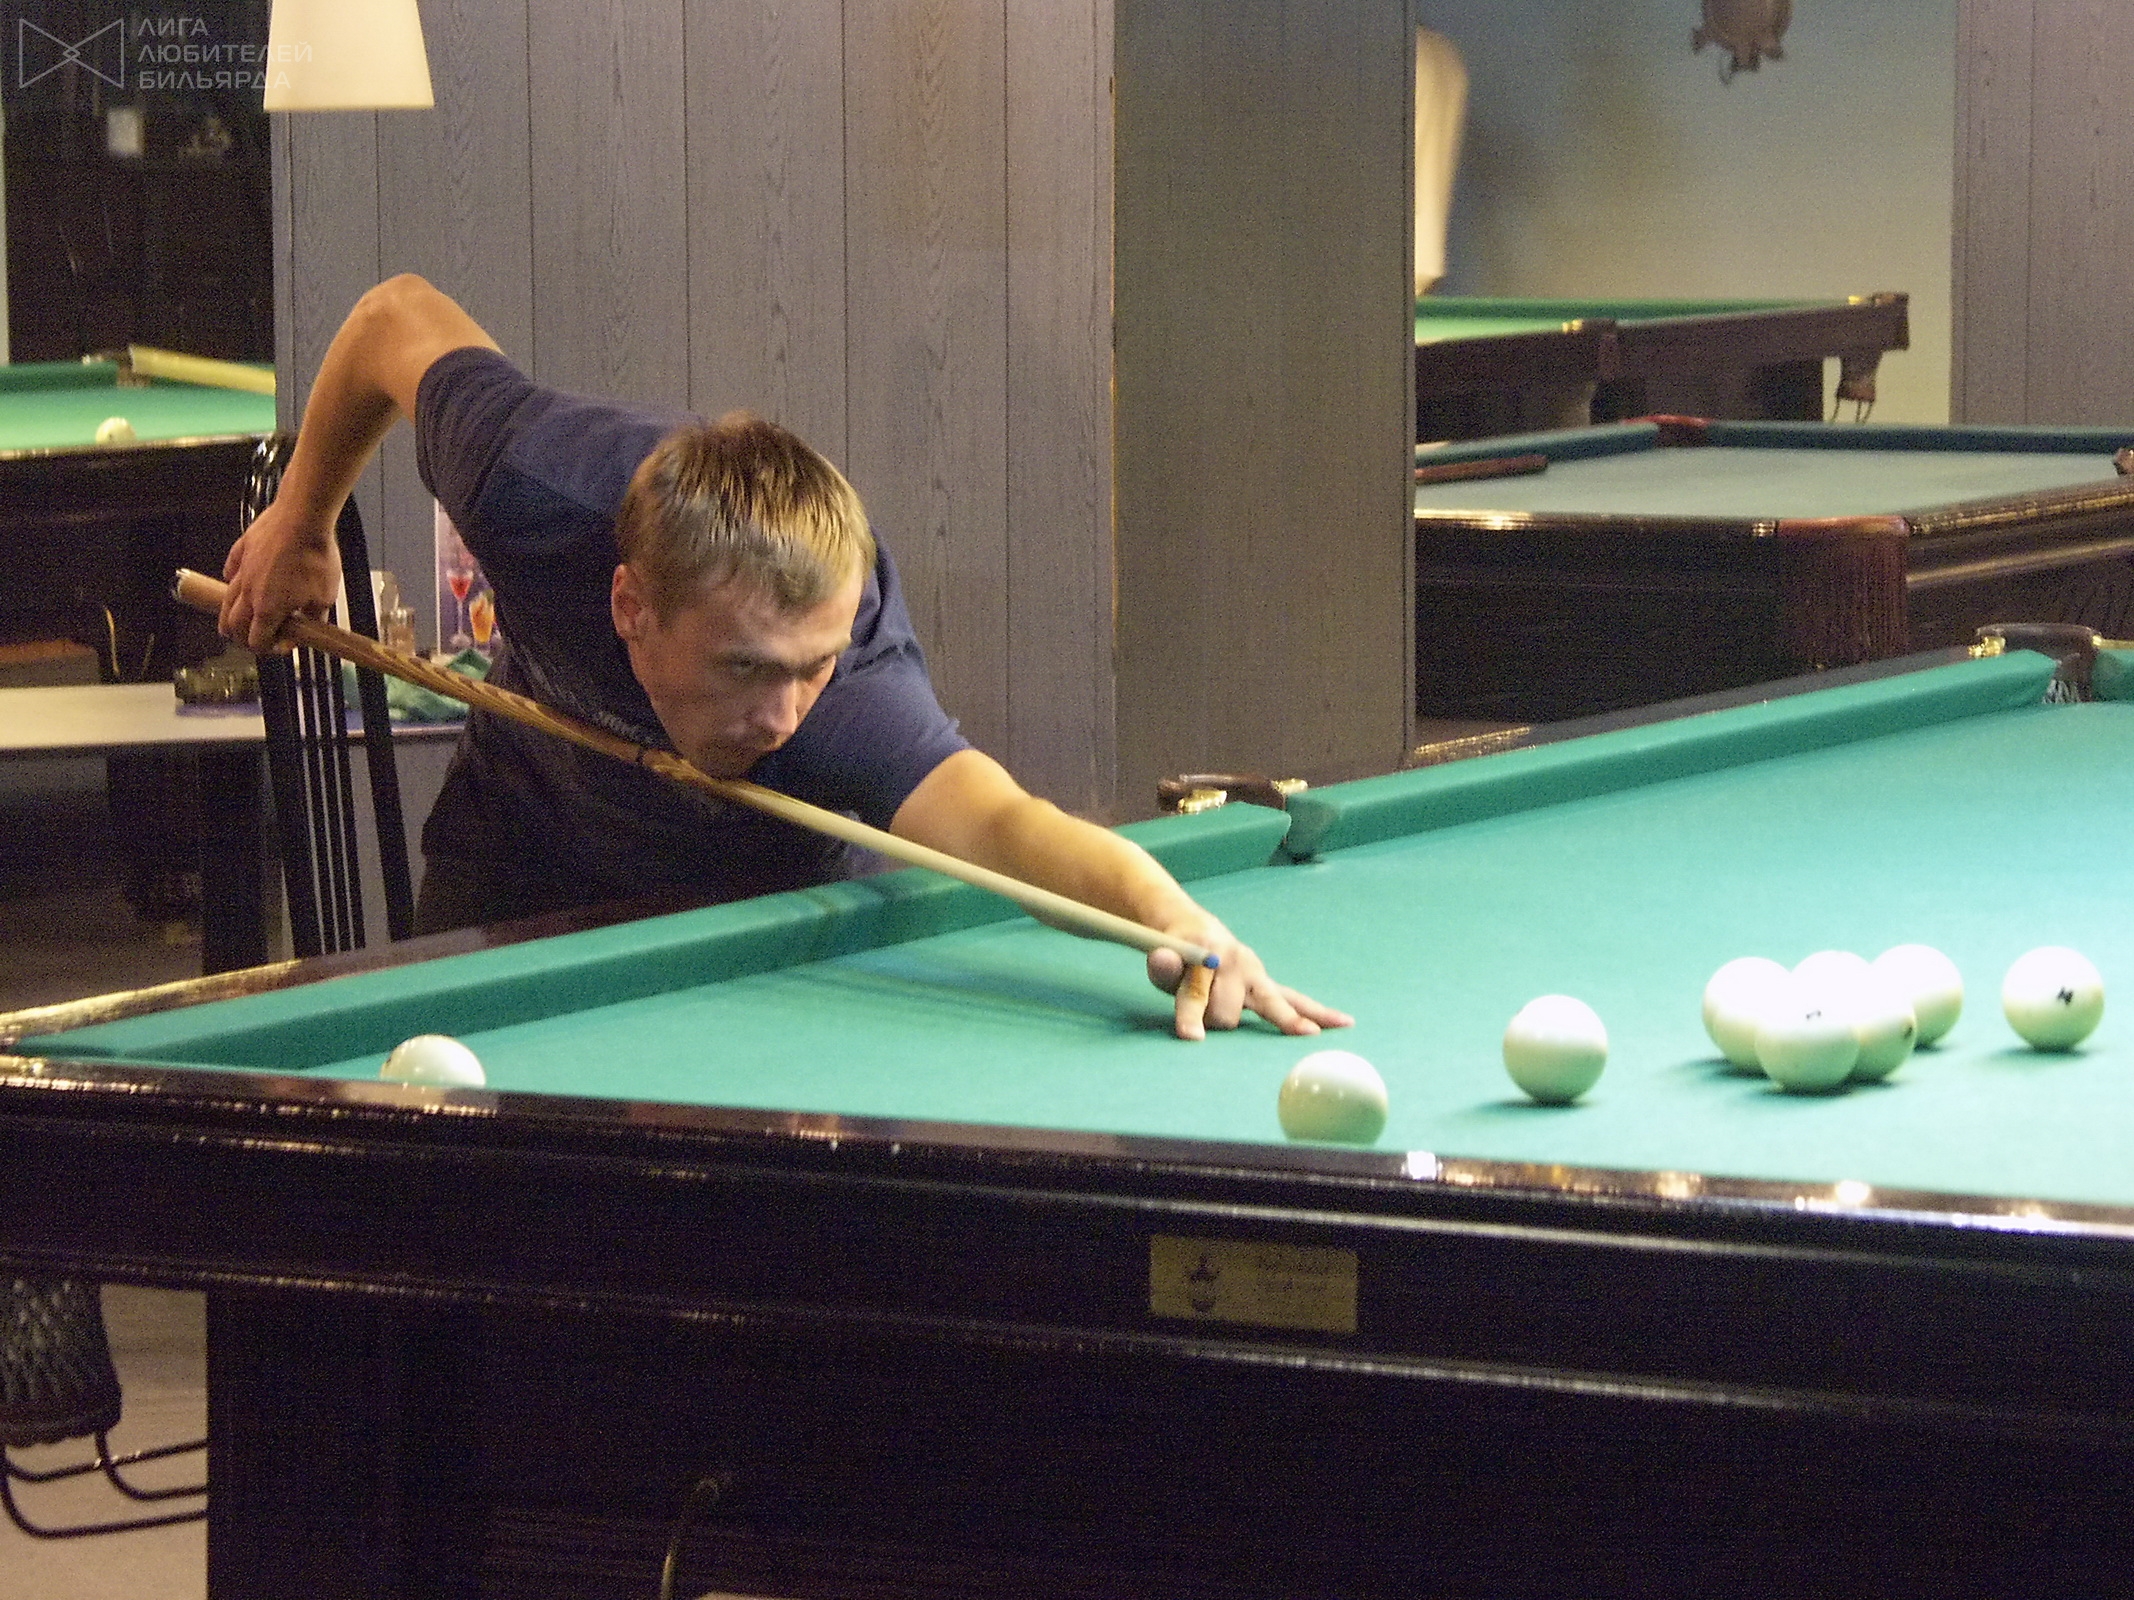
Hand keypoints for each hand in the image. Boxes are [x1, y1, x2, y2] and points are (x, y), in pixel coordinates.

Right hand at [220, 497, 341, 652]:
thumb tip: (308, 629)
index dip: (266, 648)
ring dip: (229, 615)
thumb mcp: (325, 596)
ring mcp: (241, 570)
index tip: (279, 645)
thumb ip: (313, 618)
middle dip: (240, 637)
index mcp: (268, 609)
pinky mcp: (241, 550)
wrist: (303, 518)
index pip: (256, 640)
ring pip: (226, 600)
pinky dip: (231, 581)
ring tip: (233, 621)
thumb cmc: (316, 556)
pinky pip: (230, 570)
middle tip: (251, 639)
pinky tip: (236, 581)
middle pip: (233, 624)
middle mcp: (248, 593)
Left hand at [1145, 917, 1353, 1041]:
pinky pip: (1296, 1000)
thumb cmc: (1176, 951)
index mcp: (1206, 953)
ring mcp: (1256, 974)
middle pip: (1229, 1009)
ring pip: (1276, 1002)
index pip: (1196, 991)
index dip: (1191, 1015)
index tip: (1190, 1037)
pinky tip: (1342, 1022)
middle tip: (1198, 1021)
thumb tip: (1162, 962)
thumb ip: (1161, 963)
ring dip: (1289, 1020)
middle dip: (1213, 1021)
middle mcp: (1236, 962)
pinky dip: (1318, 1012)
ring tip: (1309, 1035)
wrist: (1197, 929)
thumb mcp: (1160, 954)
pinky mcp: (1267, 984)